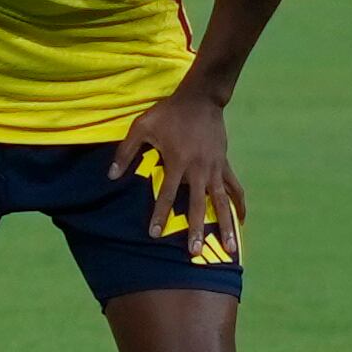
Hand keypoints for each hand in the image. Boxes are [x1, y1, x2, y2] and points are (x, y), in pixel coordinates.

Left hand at [114, 85, 242, 256]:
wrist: (200, 99)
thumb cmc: (167, 113)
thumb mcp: (141, 127)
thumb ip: (125, 152)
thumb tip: (110, 175)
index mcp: (177, 162)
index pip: (167, 195)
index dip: (159, 215)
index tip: (154, 234)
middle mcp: (199, 170)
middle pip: (198, 205)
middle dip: (197, 230)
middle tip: (194, 252)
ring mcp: (215, 168)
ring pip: (222, 202)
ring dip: (227, 225)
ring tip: (232, 248)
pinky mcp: (224, 164)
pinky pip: (234, 188)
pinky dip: (238, 204)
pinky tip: (241, 220)